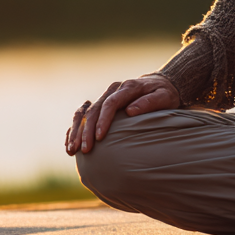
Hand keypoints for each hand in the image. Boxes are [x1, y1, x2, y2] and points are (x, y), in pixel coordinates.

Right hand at [65, 74, 180, 155]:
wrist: (161, 84)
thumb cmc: (164, 93)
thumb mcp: (164, 97)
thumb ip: (149, 102)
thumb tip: (130, 111)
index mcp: (127, 87)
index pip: (110, 103)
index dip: (103, 120)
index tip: (99, 137)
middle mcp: (113, 90)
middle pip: (94, 110)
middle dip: (86, 130)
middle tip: (84, 150)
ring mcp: (106, 96)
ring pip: (85, 112)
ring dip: (76, 131)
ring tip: (71, 150)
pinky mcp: (102, 104)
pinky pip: (83, 115)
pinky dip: (75, 129)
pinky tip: (70, 144)